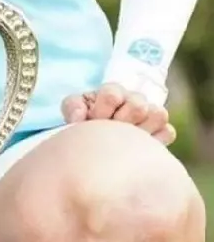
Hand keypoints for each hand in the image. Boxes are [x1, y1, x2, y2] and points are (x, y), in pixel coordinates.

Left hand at [61, 82, 175, 145]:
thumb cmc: (87, 122)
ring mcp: (150, 115)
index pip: (112, 94)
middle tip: (111, 131)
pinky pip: (168, 131)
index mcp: (112, 93)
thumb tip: (80, 116)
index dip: (102, 110)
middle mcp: (134, 100)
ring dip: (140, 129)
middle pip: (137, 105)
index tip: (94, 121)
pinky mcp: (162, 132)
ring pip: (157, 114)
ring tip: (126, 139)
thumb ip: (73, 107)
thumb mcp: (74, 111)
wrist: (100, 145)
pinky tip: (140, 148)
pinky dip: (156, 140)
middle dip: (121, 121)